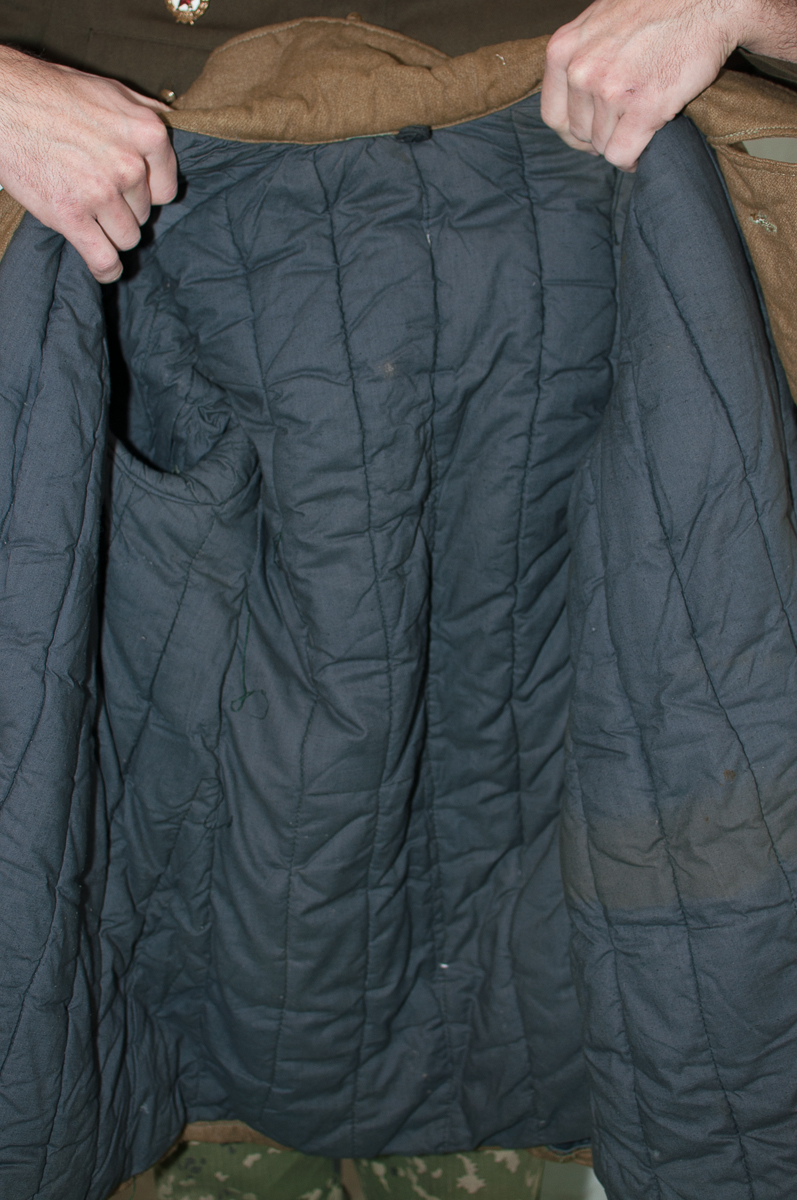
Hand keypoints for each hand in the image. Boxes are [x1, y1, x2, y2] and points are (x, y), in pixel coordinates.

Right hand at [0, 47, 177, 281]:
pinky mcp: (71, 215)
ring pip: (127, 238)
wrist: (2, 103)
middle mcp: (129, 165)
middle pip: (143, 214)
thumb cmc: (51, 93)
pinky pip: (104, 259)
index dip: (147, 193)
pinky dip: (107, 269)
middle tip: (95, 191)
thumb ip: (142, 111)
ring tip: (91, 217)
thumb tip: (168, 120)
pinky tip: (105, 268)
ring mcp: (101, 193)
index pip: (166, 190)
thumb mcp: (109, 90)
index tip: (129, 189)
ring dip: (111, 234)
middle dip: (123, 209)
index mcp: (146, 134)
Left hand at [541, 0, 796, 171]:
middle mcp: (581, 70)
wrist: (707, 0)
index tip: (591, 132)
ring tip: (643, 120)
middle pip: (580, 134)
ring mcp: (611, 90)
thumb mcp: (600, 22)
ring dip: (622, 142)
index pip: (553, 115)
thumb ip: (581, 54)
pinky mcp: (643, 107)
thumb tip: (572, 93)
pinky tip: (645, 147)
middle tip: (624, 124)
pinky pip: (622, 155)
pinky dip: (633, 158)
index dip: (574, 130)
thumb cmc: (657, 7)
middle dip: (601, 135)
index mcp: (564, 49)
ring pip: (603, 146)